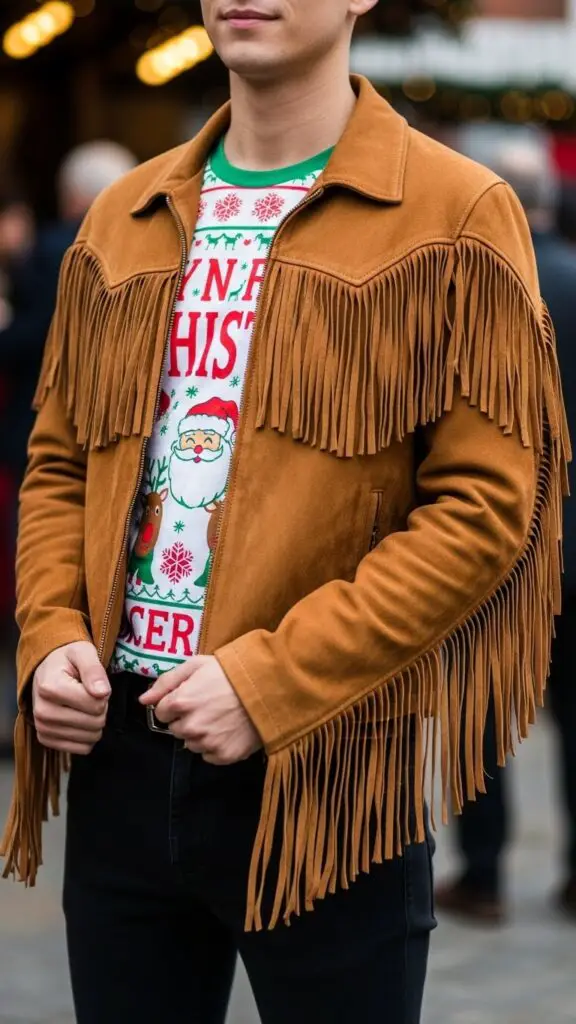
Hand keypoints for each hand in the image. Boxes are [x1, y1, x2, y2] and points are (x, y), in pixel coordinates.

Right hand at [33, 641, 110, 755]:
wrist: (46, 670)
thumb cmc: (67, 660)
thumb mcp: (83, 653)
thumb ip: (94, 670)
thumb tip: (102, 693)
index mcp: (51, 688)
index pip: (96, 704)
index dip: (103, 694)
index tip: (93, 684)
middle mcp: (43, 711)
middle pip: (95, 722)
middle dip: (100, 709)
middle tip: (89, 695)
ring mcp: (43, 728)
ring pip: (90, 738)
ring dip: (94, 722)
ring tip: (83, 706)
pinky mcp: (46, 740)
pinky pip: (82, 749)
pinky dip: (87, 736)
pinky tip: (79, 720)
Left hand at [140, 656, 261, 765]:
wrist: (269, 687)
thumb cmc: (230, 672)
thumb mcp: (196, 665)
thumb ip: (166, 682)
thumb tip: (143, 700)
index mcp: (180, 703)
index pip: (162, 713)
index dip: (175, 704)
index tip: (191, 697)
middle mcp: (190, 727)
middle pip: (176, 730)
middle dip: (187, 719)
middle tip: (208, 706)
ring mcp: (207, 744)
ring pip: (192, 743)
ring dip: (200, 733)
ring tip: (220, 717)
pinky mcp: (224, 756)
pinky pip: (209, 755)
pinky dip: (215, 745)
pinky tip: (228, 729)